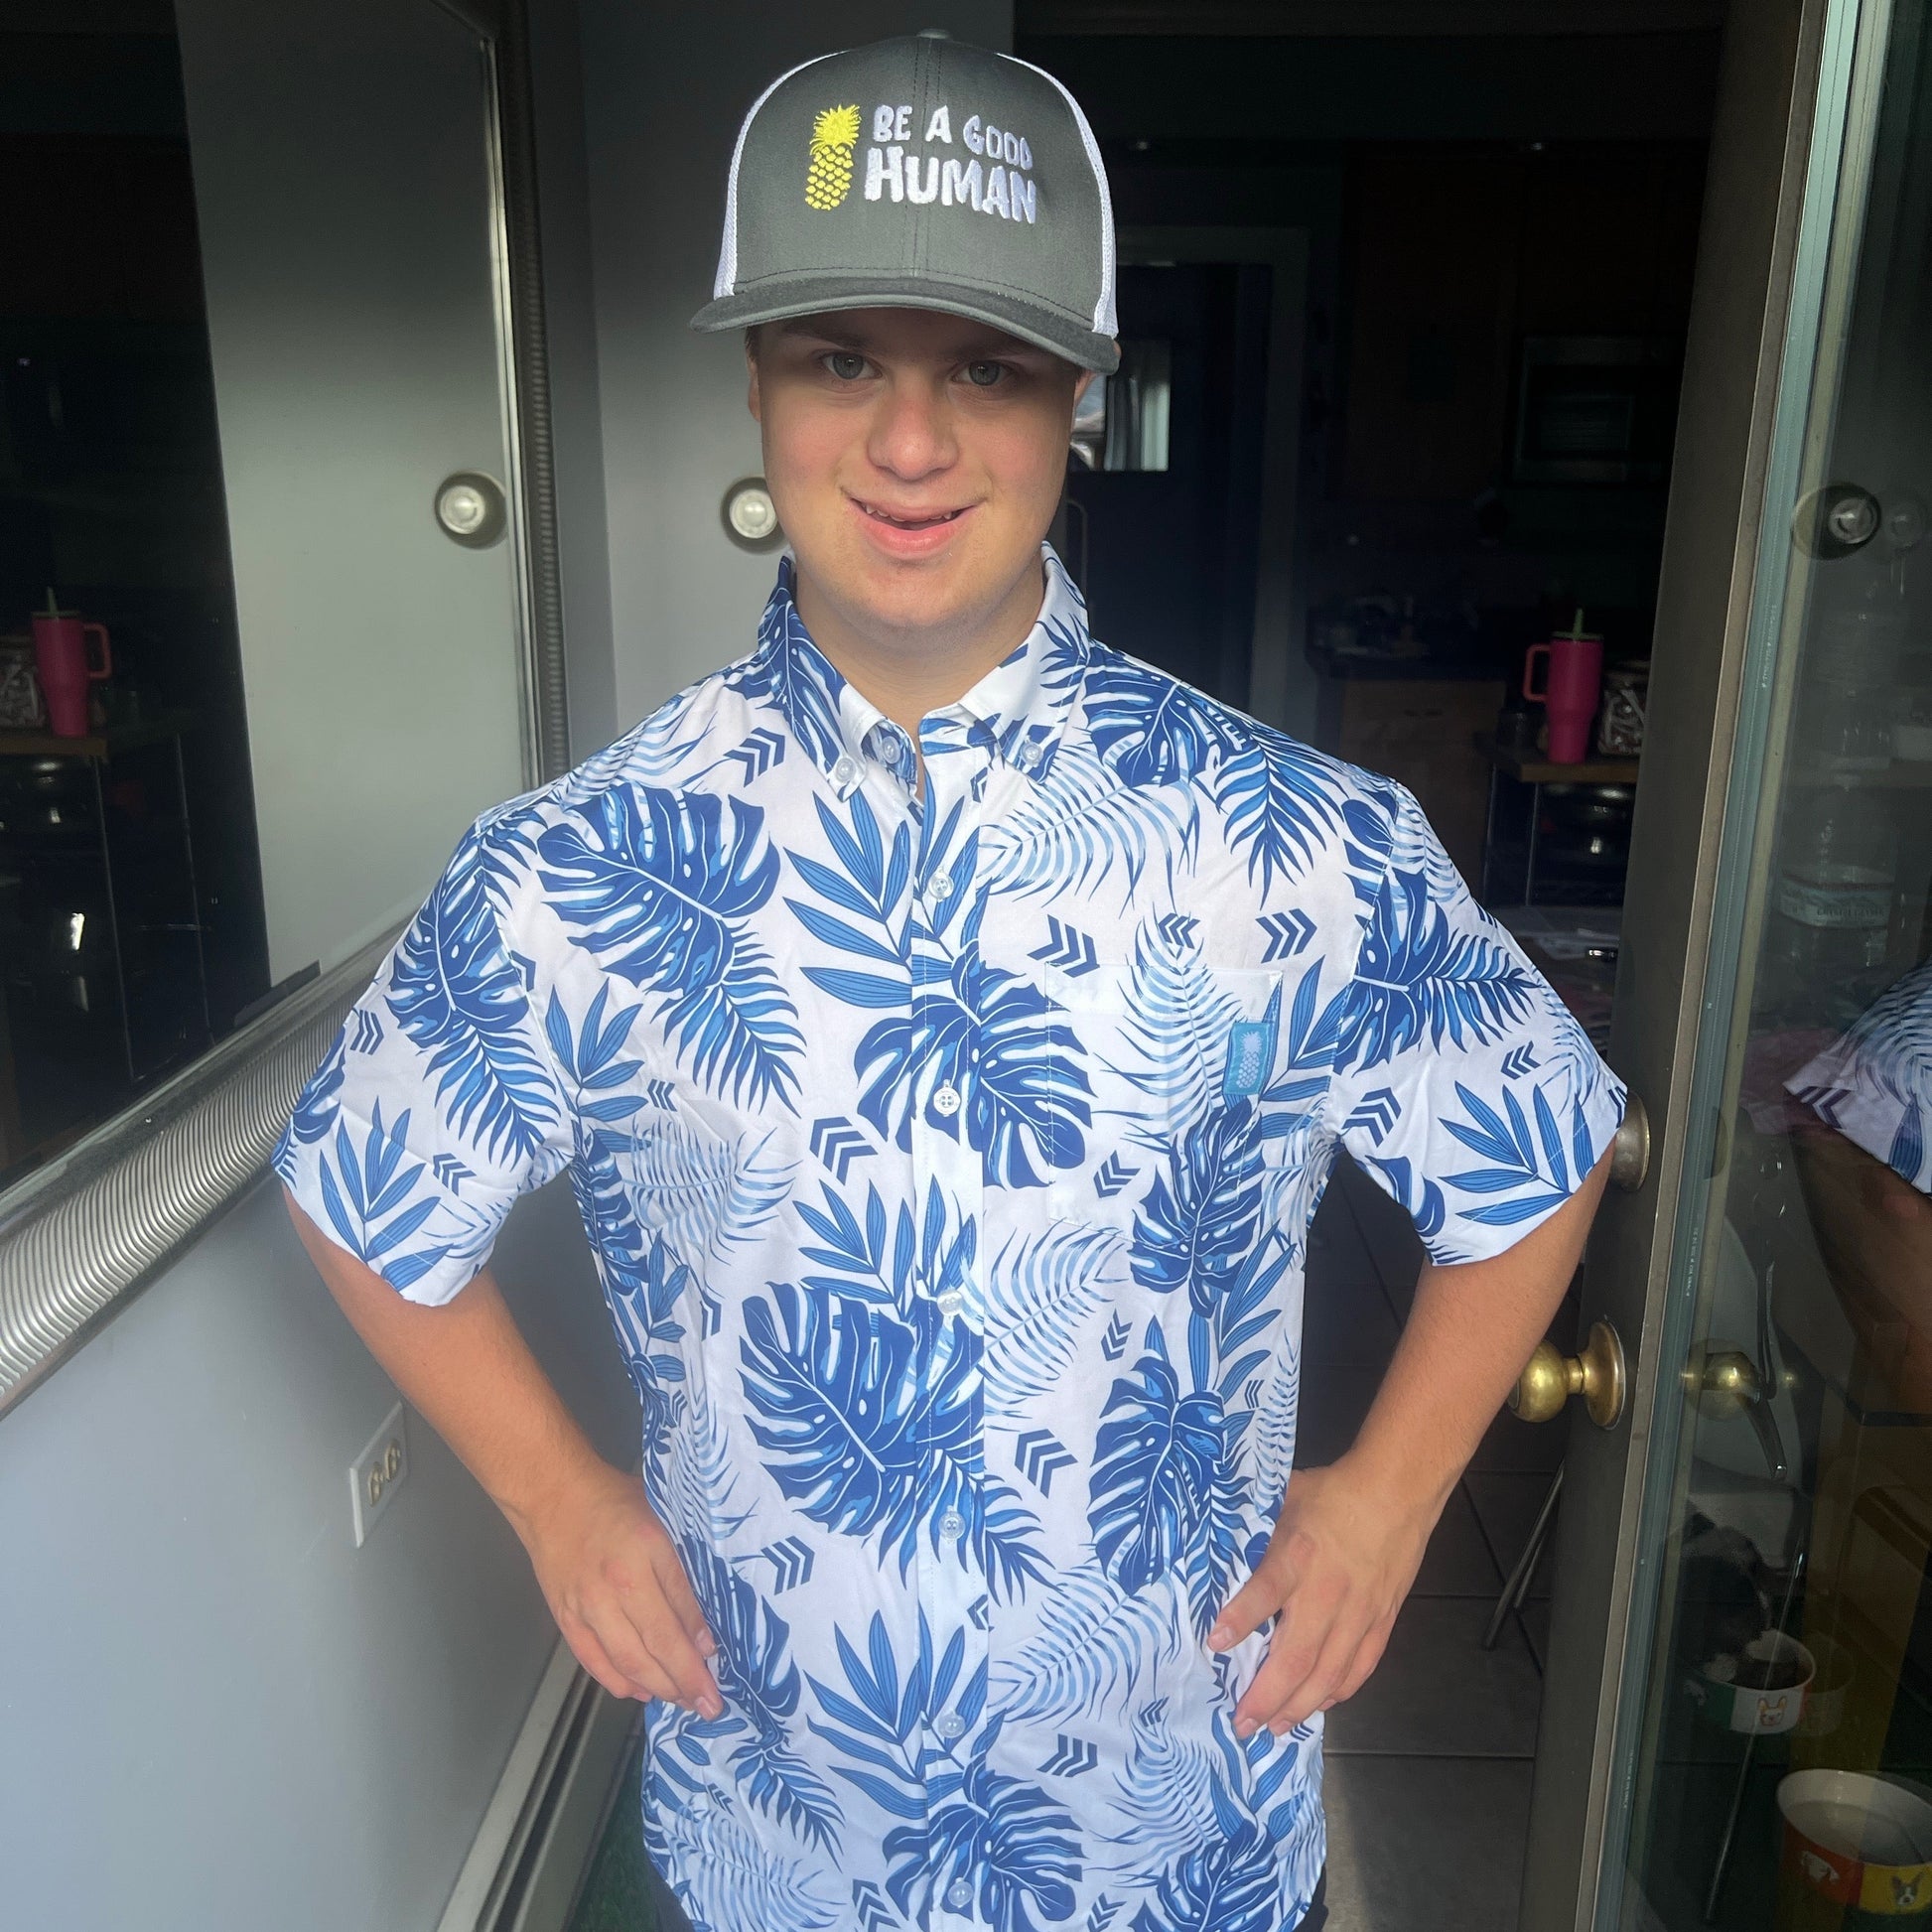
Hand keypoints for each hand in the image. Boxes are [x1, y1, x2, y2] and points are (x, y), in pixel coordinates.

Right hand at [518, 1460, 722, 1714]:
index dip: (701, 1645)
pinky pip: (594, 1661)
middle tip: (709, 1705)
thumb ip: (680, 1564)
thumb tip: (702, 1618)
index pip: (681, 1608)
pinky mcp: (566, 1617)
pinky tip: (641, 1691)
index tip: (719, 1667)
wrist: (552, 1495)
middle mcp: (616, 1583)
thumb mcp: (661, 1517)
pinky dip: (619, 1681)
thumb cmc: (613, 1500)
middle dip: (686, 1681)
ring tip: (683, 1703)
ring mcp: (587, 1604)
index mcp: (647, 1548)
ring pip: (627, 1660)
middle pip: (656, 1644)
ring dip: (658, 1687)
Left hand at [1205, 1455, 1438, 1737]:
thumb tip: (1215, 1544)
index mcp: (1298, 1556)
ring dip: (1299, 1707)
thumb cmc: (1331, 1495)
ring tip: (1274, 1728)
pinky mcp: (1381, 1622)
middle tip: (1242, 1723)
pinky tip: (1318, 1706)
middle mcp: (1327, 1593)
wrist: (1396, 1494)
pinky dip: (1337, 1692)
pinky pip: (1359, 1668)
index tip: (1214, 1644)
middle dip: (1266, 1696)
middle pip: (1297, 1656)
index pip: (1265, 1593)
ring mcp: (1358, 1614)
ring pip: (1328, 1674)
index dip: (1240, 1620)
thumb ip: (1256, 1531)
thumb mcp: (1284, 1499)